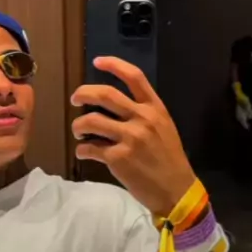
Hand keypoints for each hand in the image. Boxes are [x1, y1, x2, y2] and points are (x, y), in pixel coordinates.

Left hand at [71, 56, 196, 216]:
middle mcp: (142, 119)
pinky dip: (82, 149)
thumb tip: (116, 107)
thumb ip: (144, 114)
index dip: (114, 65)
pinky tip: (84, 152)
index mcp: (155, 108)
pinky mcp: (118, 158)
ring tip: (79, 131)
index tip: (97, 61)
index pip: (134, 77)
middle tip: (75, 99)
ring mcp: (130, 138)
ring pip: (91, 120)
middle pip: (105, 94)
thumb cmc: (169, 160)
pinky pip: (90, 148)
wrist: (176, 190)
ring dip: (78, 125)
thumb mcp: (164, 128)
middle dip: (83, 93)